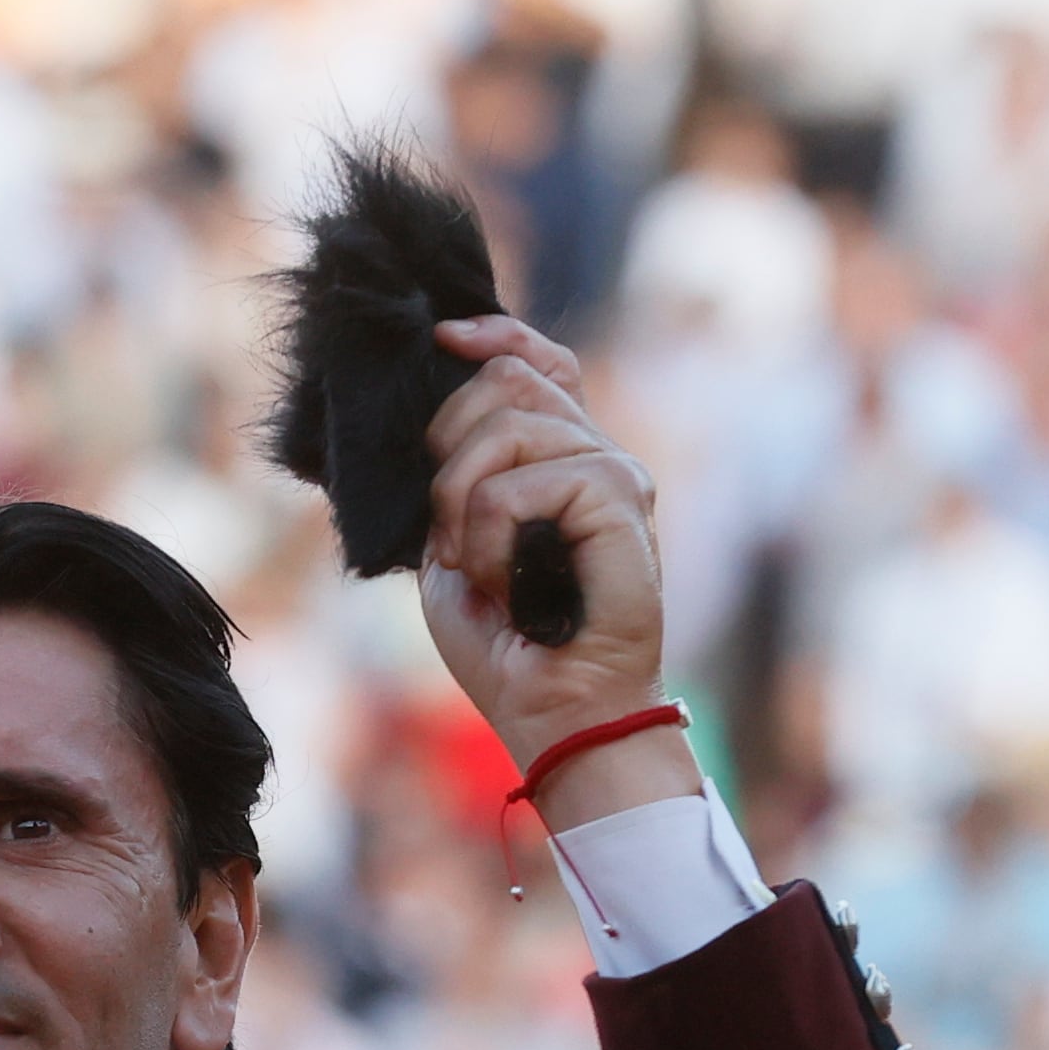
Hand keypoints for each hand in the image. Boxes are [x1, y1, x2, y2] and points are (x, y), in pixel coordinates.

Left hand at [417, 315, 698, 826]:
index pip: (535, 363)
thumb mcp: (454, 548)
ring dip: (464, 507)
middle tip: (454, 532)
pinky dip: (493, 540)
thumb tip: (426, 416)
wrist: (552, 712)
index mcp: (557, 461)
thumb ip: (451, 481)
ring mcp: (614, 472)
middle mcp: (594, 454)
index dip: (492, 338)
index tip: (443, 338)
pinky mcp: (621, 498)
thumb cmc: (507, 646)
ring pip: (506, 425)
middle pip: (508, 379)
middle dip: (449, 446)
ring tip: (485, 573)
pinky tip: (513, 587)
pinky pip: (521, 484)